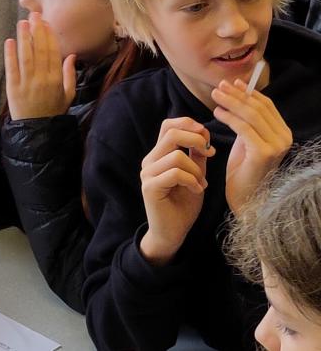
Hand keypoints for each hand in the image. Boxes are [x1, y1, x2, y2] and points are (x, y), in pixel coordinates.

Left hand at [4, 14, 75, 119]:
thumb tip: (71, 55)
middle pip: (40, 50)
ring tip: (22, 22)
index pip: (53, 52)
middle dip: (37, 31)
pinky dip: (10, 54)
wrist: (37, 131)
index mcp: (57, 79)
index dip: (49, 36)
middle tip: (34, 15)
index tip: (46, 23)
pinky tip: (10, 41)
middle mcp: (42, 79)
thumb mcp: (68, 95)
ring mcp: (27, 83)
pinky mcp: (13, 87)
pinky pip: (12, 67)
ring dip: (24, 37)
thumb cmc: (53, 111)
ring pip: (26, 56)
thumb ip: (70, 75)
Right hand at [138, 117, 213, 265]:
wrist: (172, 233)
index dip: (188, 124)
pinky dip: (192, 181)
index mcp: (159, 155)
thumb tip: (203, 136)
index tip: (207, 139)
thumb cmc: (183, 206)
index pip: (168, 125)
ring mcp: (148, 173)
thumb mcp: (195, 176)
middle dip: (196, 140)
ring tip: (201, 183)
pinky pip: (175, 174)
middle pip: (171, 133)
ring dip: (196, 169)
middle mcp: (150, 160)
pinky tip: (197, 190)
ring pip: (176, 155)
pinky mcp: (150, 187)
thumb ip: (196, 157)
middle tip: (209, 154)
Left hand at [212, 76, 291, 214]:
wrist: (246, 198)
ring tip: (215, 96)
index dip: (248, 92)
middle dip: (237, 94)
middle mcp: (284, 138)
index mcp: (282, 133)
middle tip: (219, 86)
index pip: (266, 105)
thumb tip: (237, 94)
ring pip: (251, 115)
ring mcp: (276, 146)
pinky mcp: (264, 153)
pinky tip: (217, 113)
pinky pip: (244, 128)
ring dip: (231, 102)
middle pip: (258, 107)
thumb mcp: (246, 140)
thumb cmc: (243, 169)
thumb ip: (247, 121)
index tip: (232, 83)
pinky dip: (229, 117)